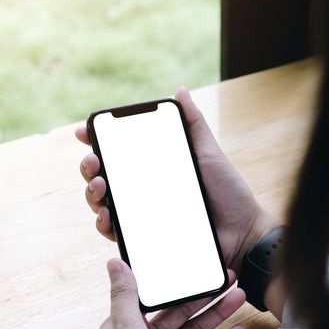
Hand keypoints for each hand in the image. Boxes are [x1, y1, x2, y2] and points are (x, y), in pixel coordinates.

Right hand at [76, 87, 280, 273]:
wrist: (242, 231)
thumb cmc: (228, 191)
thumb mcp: (209, 152)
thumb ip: (194, 124)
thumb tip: (180, 91)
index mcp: (155, 168)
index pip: (118, 153)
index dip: (97, 141)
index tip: (85, 131)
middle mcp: (144, 190)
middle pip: (104, 177)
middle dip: (89, 167)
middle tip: (93, 163)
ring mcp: (143, 214)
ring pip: (103, 203)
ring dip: (91, 193)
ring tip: (100, 186)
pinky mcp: (146, 238)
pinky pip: (117, 232)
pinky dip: (104, 223)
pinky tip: (106, 216)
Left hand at [98, 258, 245, 328]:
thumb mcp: (124, 328)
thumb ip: (125, 297)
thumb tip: (116, 263)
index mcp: (130, 328)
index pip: (158, 298)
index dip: (180, 283)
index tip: (198, 270)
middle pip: (184, 312)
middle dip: (208, 295)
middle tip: (227, 279)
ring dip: (220, 313)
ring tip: (239, 297)